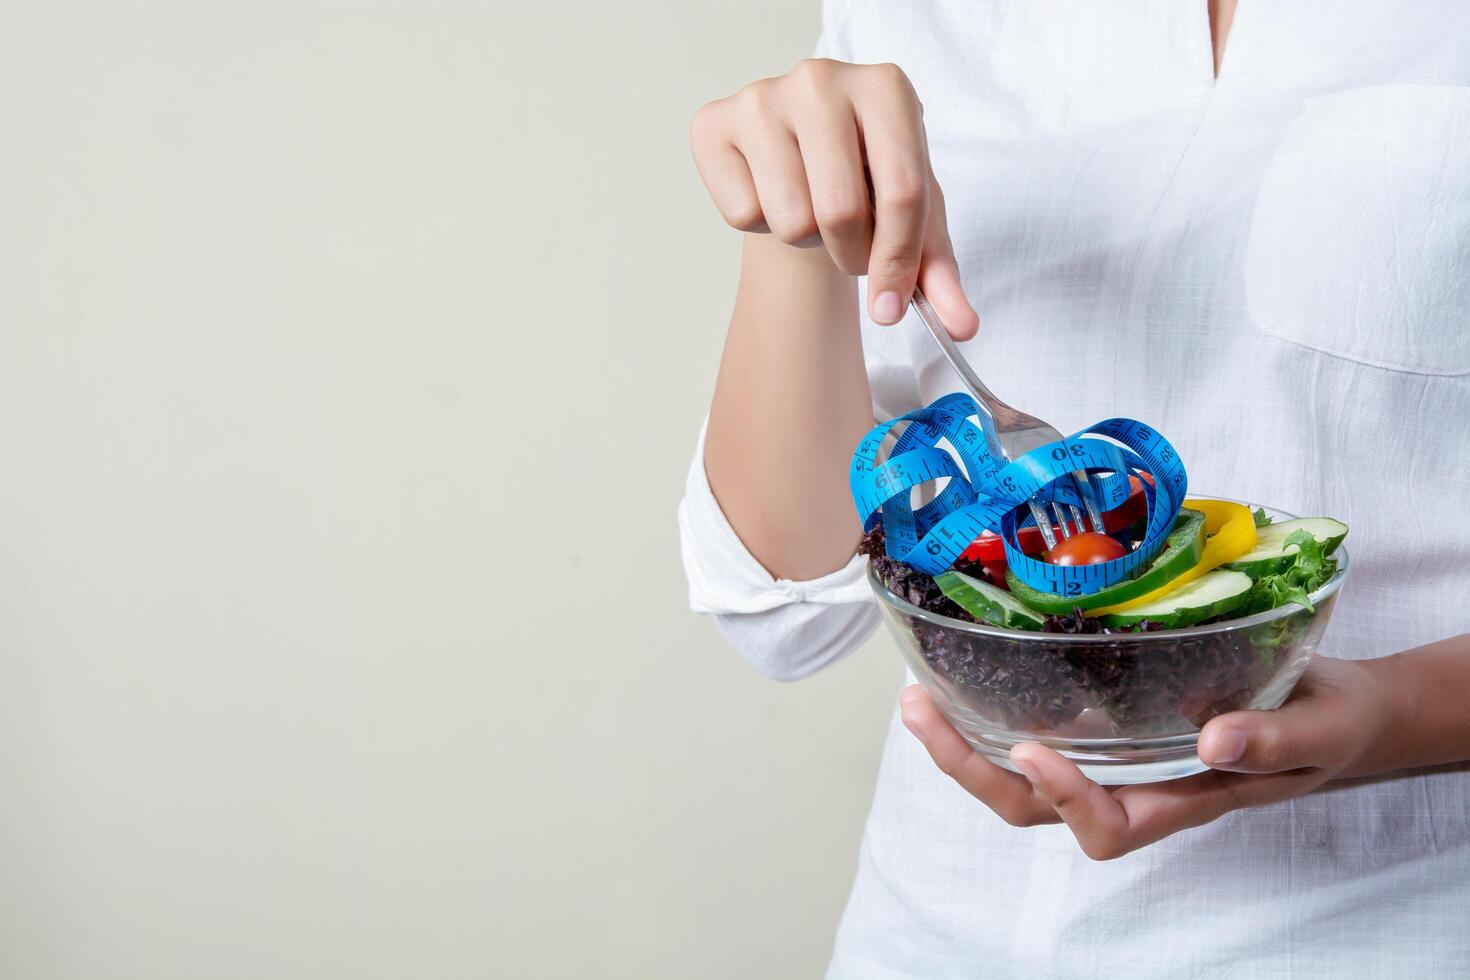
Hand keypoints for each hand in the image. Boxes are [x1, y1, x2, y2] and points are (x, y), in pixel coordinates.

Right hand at [689, 59, 977, 334]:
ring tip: (811, 208)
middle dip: (850, 254)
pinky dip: (761, 223)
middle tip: (850, 246)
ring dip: (806, 239)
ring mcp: (762, 97)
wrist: (803, 158)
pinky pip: (743, 213)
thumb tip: (963, 328)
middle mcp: (821, 78)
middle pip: (841, 210)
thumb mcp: (914, 218)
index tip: (891, 304)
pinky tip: (771, 192)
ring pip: (791, 218)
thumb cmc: (866, 182)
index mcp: (886, 86)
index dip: (899, 261)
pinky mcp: (713, 124)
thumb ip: (939, 273)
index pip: (903, 190)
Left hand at [899, 655, 1399, 859]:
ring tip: (917, 699)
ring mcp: (1116, 757)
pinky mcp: (1109, 720)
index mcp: (1182, 799)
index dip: (1064, 799)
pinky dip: (993, 710)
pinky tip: (963, 672)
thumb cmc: (1329, 723)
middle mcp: (1135, 786)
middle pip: (1035, 808)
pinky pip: (1041, 730)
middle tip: (922, 714)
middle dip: (973, 770)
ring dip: (965, 744)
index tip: (1033, 751)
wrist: (1335, 705)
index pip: (1106, 827)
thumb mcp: (1319, 731)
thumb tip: (1213, 739)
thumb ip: (1273, 742)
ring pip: (1023, 776)